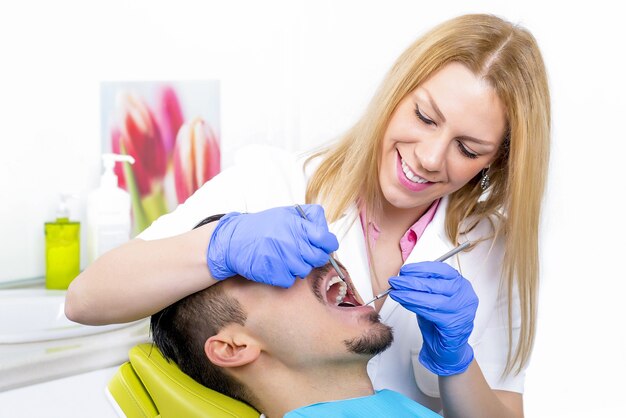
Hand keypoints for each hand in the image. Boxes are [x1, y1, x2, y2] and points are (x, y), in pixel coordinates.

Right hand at [207, 205, 338, 287]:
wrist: (234, 240)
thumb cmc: (261, 227)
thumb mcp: (286, 214)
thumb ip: (309, 220)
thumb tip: (327, 232)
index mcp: (296, 224)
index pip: (326, 239)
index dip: (327, 244)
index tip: (323, 245)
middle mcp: (291, 241)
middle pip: (318, 257)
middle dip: (313, 257)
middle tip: (302, 253)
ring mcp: (282, 258)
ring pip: (304, 270)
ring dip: (297, 267)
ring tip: (285, 258)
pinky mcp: (273, 273)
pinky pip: (290, 280)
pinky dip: (284, 276)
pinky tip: (275, 266)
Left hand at [388, 261, 477, 375]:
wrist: (448, 347)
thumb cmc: (440, 321)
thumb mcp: (433, 297)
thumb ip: (424, 286)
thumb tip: (403, 277)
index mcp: (461, 285)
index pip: (442, 270)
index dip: (421, 268)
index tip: (405, 270)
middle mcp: (465, 296)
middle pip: (435, 284)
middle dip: (411, 281)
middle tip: (395, 282)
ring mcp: (462, 311)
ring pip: (432, 299)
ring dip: (410, 294)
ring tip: (396, 292)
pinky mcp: (454, 324)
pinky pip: (430, 313)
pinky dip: (414, 306)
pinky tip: (404, 303)